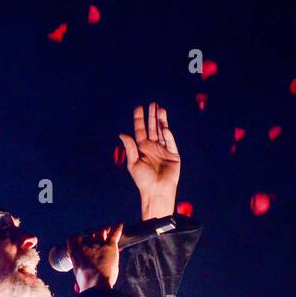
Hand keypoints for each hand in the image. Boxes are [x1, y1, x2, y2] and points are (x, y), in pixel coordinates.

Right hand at [69, 223, 123, 290]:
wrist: (96, 285)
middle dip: (93, 235)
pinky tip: (120, 224)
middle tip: (96, 237)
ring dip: (104, 230)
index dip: (78, 238)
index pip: (74, 238)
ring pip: (101, 232)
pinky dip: (118, 229)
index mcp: (75, 252)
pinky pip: (114, 235)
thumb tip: (82, 271)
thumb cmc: (87, 282)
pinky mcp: (110, 246)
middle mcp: (86, 246)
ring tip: (106, 230)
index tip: (81, 239)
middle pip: (90, 235)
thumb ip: (80, 267)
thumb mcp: (78, 274)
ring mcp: (98, 245)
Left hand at [118, 102, 180, 218]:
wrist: (157, 192)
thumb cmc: (143, 180)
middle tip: (152, 104)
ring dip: (161, 121)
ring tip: (161, 109)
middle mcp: (153, 147)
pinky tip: (165, 128)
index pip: (140, 130)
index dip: (139, 119)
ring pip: (162, 132)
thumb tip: (122, 134)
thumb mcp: (133, 163)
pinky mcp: (173, 155)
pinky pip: (171, 142)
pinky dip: (168, 135)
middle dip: (152, 116)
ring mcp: (163, 150)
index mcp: (142, 148)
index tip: (139, 108)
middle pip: (152, 128)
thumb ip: (130, 148)